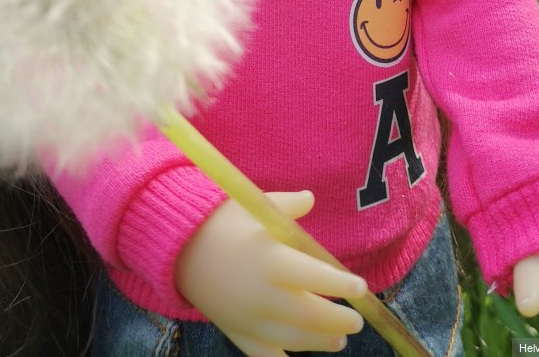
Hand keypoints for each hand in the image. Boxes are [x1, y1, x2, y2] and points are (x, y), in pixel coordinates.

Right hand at [175, 191, 366, 356]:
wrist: (178, 247)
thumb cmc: (222, 221)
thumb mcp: (254, 206)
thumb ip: (287, 206)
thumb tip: (310, 198)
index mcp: (270, 259)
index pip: (314, 276)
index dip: (339, 284)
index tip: (360, 288)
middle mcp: (262, 294)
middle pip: (309, 314)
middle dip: (337, 319)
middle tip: (356, 320)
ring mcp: (249, 318)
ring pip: (294, 338)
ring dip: (321, 341)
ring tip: (339, 339)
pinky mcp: (236, 332)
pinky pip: (265, 355)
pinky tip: (300, 355)